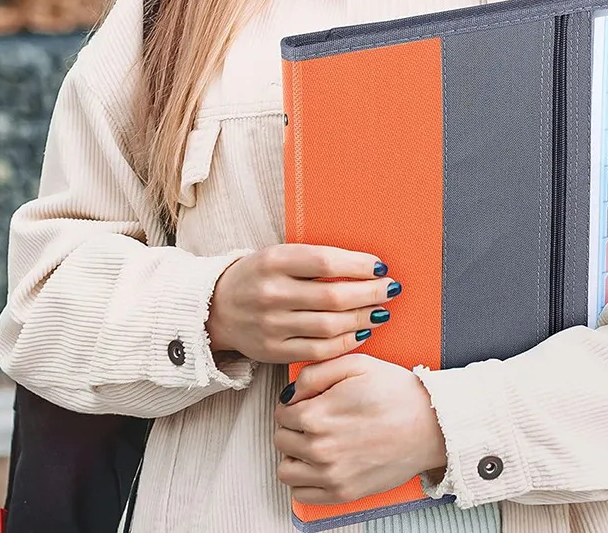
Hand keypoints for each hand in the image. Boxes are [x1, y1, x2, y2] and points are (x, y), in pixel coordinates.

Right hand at [205, 245, 398, 363]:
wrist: (217, 308)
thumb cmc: (260, 275)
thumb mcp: (280, 256)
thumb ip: (315, 260)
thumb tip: (366, 266)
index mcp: (274, 261)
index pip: (325, 261)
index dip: (358, 264)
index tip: (380, 266)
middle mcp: (272, 293)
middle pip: (333, 296)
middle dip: (370, 293)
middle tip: (391, 289)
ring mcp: (271, 325)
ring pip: (329, 326)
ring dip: (363, 318)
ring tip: (382, 311)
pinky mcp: (273, 351)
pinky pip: (319, 351)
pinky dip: (345, 343)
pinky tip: (362, 332)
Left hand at [274, 354, 447, 504]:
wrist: (430, 425)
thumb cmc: (396, 392)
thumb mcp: (357, 364)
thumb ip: (315, 372)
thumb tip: (290, 392)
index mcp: (317, 415)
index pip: (281, 412)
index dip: (293, 403)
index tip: (307, 401)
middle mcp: (319, 449)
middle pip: (281, 439)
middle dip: (292, 426)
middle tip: (312, 419)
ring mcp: (331, 475)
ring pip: (286, 469)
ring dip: (294, 454)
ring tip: (314, 442)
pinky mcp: (344, 493)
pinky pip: (302, 494)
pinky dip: (304, 480)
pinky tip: (320, 464)